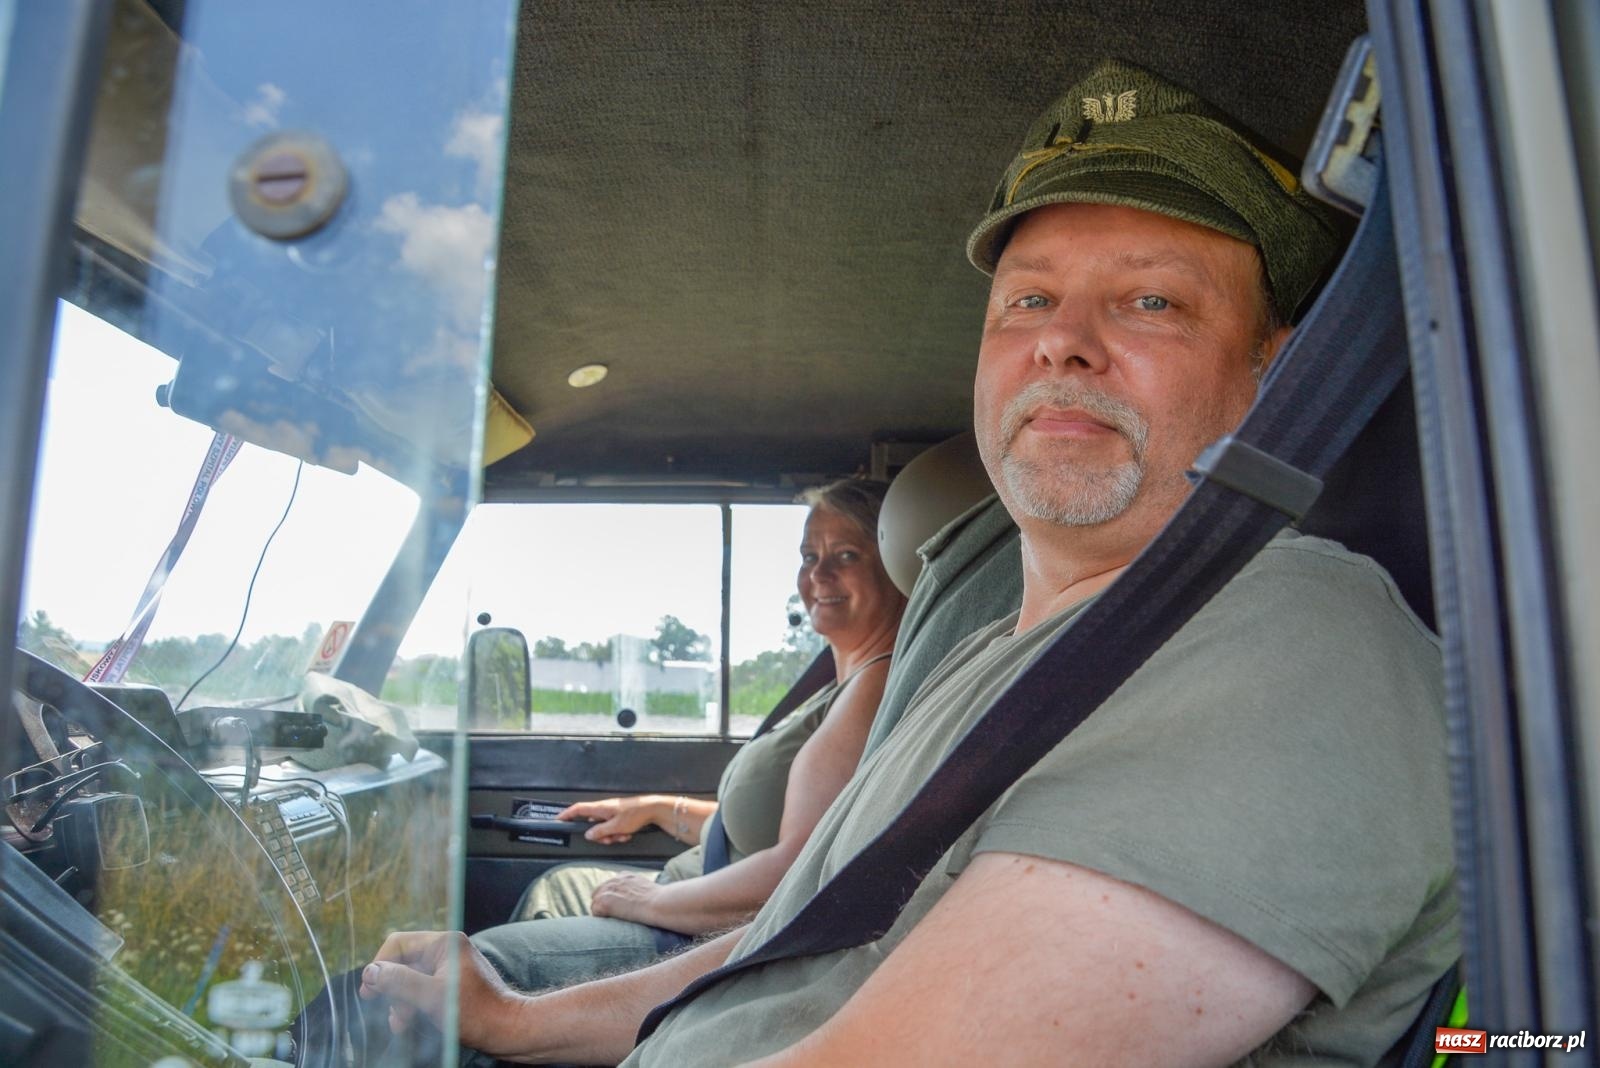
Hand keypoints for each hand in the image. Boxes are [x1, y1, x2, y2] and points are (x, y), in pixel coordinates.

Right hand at [358, 930, 521, 1054]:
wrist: (508, 1030)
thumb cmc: (476, 1012)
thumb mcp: (432, 997)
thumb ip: (400, 982)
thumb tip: (371, 972)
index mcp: (444, 944)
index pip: (398, 944)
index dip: (380, 966)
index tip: (369, 992)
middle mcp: (446, 951)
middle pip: (403, 963)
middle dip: (392, 989)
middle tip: (388, 1011)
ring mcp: (449, 969)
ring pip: (410, 980)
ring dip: (400, 1001)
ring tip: (401, 1023)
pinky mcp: (450, 986)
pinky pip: (422, 991)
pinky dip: (412, 1005)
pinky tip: (408, 1022)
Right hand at [557, 795, 659, 843]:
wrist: (653, 809)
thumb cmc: (635, 814)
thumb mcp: (615, 827)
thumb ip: (600, 831)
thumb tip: (588, 834)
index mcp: (600, 808)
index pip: (578, 809)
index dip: (566, 814)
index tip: (558, 820)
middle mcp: (604, 809)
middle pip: (592, 825)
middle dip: (600, 836)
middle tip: (610, 839)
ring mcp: (612, 812)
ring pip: (604, 828)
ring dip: (612, 836)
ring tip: (623, 835)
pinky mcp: (619, 816)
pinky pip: (613, 828)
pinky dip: (618, 833)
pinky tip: (627, 834)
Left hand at [591, 872, 661, 924]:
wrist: (660, 903)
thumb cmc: (659, 901)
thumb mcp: (646, 890)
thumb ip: (636, 891)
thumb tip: (637, 902)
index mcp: (624, 877)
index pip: (608, 887)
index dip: (610, 899)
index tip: (615, 909)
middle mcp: (614, 880)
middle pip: (597, 894)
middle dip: (602, 905)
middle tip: (610, 918)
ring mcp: (608, 890)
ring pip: (594, 904)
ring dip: (601, 913)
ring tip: (611, 922)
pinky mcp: (604, 902)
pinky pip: (595, 913)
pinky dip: (601, 919)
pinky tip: (611, 923)